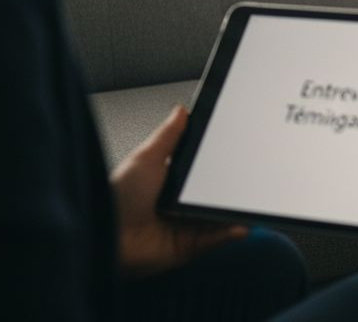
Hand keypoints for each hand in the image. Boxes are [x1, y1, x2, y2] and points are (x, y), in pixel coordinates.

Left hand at [111, 105, 247, 276]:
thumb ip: (167, 136)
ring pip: (219, 216)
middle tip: (251, 179)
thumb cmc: (117, 198)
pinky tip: (240, 225)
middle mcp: (179, 204)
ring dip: (236, 211)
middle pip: (215, 194)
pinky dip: (230, 232)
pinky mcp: (188, 247)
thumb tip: (181, 111)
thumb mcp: (145, 159)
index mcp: (169, 182)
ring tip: (251, 203)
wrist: (107, 237)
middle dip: (233, 189)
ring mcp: (185, 226)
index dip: (222, 165)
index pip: (203, 171)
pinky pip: (215, 239)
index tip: (239, 156)